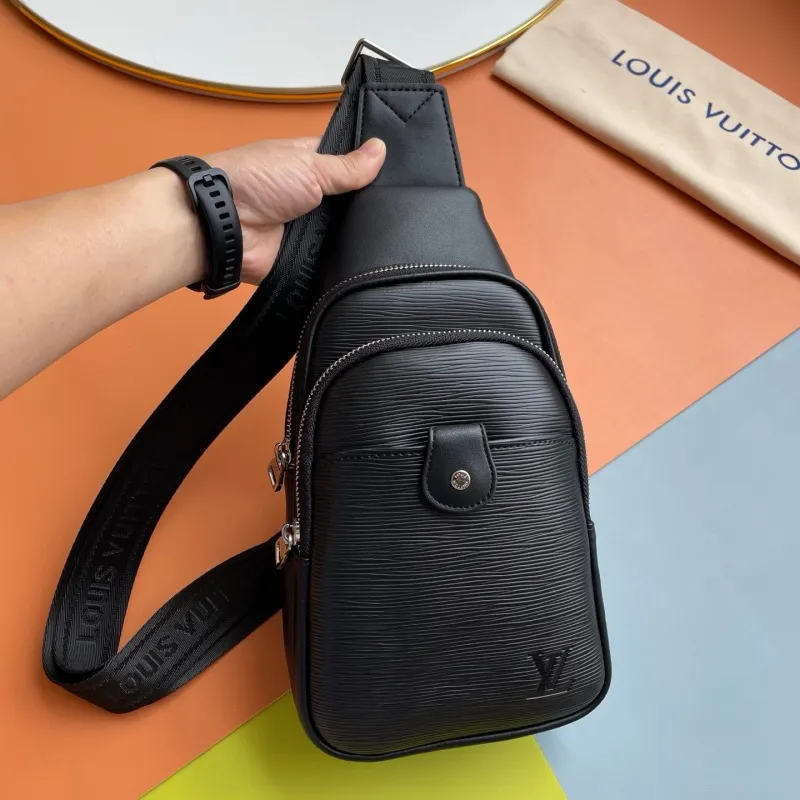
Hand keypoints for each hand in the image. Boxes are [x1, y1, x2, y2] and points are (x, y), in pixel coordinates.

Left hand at [207, 137, 385, 284]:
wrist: (225, 225)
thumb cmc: (255, 181)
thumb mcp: (310, 165)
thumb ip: (347, 166)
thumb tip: (381, 150)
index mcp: (308, 165)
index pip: (347, 164)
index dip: (369, 169)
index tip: (400, 173)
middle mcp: (308, 196)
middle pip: (349, 202)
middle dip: (367, 205)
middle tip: (399, 206)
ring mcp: (306, 228)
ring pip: (343, 233)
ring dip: (356, 234)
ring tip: (391, 232)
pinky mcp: (303, 258)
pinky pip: (331, 261)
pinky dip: (343, 260)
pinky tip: (369, 258)